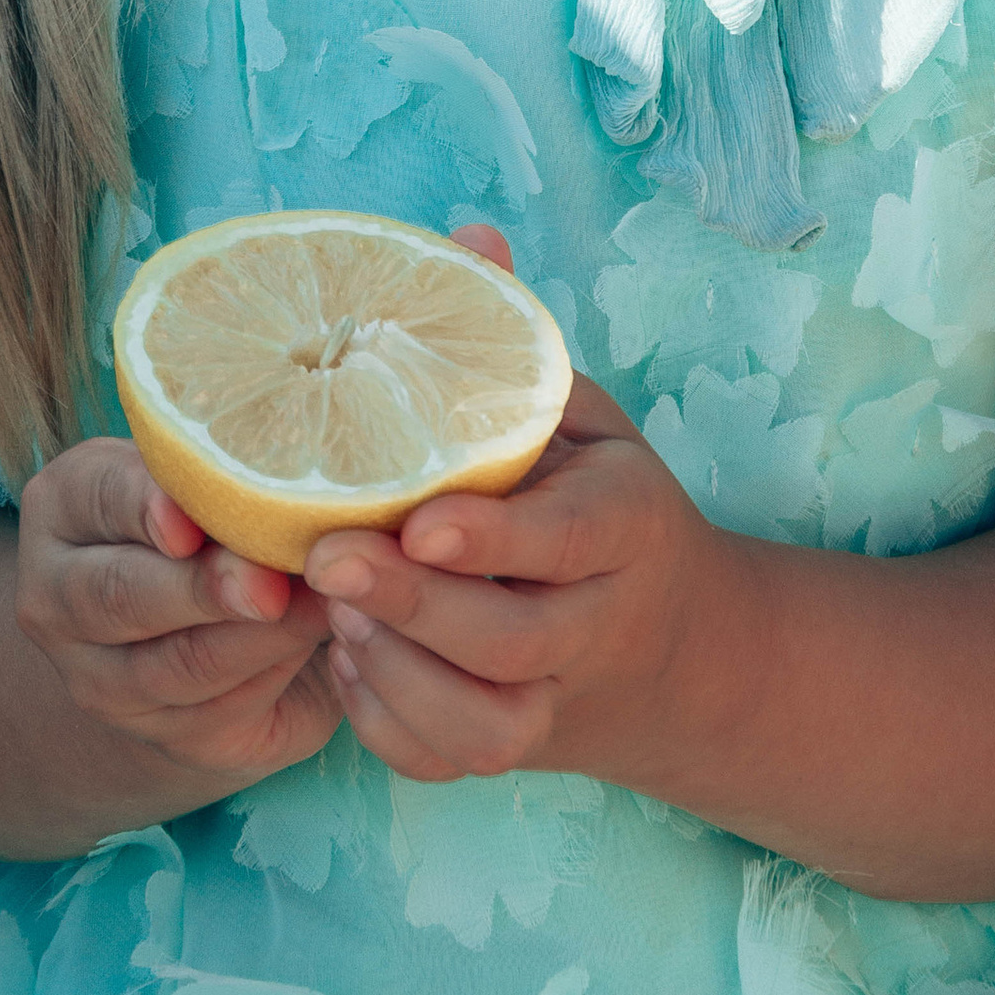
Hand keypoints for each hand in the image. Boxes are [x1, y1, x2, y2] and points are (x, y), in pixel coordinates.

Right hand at [15, 437, 339, 784]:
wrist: (184, 629)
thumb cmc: (203, 518)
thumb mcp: (194, 481)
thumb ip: (221, 478)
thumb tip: (293, 481)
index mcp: (63, 506)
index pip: (98, 497)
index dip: (145, 508)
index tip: (191, 525)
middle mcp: (57, 598)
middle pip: (120, 596)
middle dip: (202, 591)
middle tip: (269, 584)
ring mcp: (98, 679)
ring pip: (174, 667)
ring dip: (254, 641)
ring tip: (318, 609)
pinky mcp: (158, 735)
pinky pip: (218, 712)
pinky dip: (274, 677)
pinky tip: (319, 644)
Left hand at [304, 229, 726, 789]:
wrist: (669, 640)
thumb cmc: (592, 492)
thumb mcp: (578, 411)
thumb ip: (513, 339)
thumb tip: (469, 233)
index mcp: (627, 524)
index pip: (572, 538)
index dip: (498, 536)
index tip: (420, 521)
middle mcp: (600, 622)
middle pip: (512, 640)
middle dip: (415, 607)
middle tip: (324, 559)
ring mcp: (558, 697)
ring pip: (484, 723)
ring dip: (398, 674)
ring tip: (330, 612)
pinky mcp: (516, 744)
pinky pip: (448, 760)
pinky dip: (389, 722)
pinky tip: (345, 657)